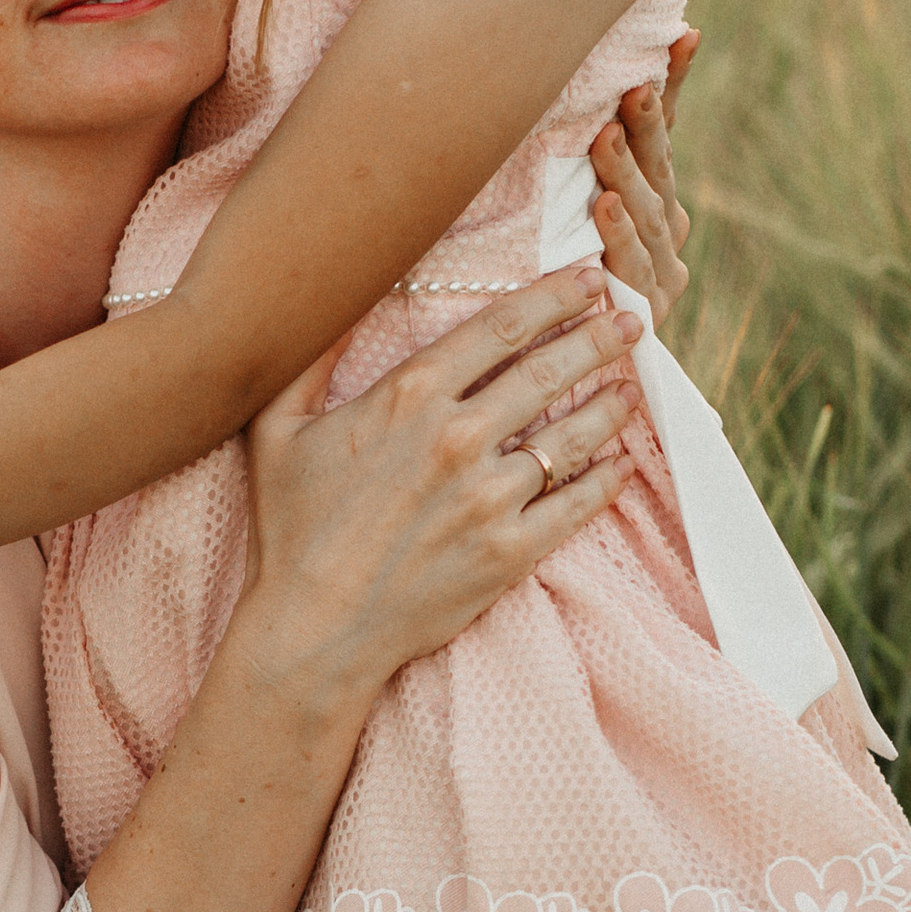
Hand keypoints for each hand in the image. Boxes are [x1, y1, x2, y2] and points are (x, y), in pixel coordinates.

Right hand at [233, 262, 645, 712]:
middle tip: (634, 321)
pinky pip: (576, 506)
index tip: (586, 281)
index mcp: (408, 397)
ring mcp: (490, 497)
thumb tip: (333, 298)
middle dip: (599, 338)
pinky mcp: (511, 553)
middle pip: (549, 371)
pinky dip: (606, 481)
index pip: (501, 328)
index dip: (553, 297)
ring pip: (572, 435)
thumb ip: (308, 359)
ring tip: (632, 387)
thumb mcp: (276, 429)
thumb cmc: (290, 530)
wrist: (313, 630)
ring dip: (611, 404)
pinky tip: (621, 464)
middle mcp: (458, 438)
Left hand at [587, 29, 694, 333]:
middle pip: (658, 166)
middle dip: (647, 126)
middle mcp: (666, 225)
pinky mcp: (647, 310)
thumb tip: (571, 78)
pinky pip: (630, 265)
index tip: (683, 36)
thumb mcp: (559, 200)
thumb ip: (580, 148)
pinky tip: (606, 205)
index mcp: (653, 191)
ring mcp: (662, 268)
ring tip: (608, 137)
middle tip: (633, 86)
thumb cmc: (547, 265)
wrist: (557, 359)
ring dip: (627, 173)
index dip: (674, 85)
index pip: (664, 130)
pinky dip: (618, 235)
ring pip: (646, 211)